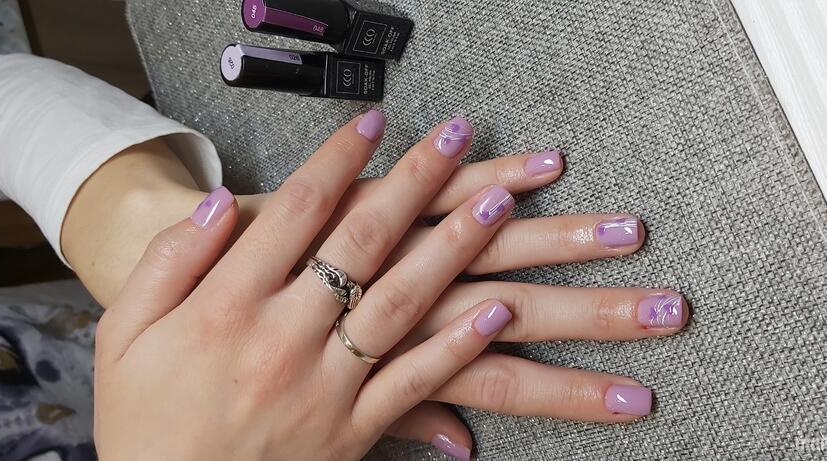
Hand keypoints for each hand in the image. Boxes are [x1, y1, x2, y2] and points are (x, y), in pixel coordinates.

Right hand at [95, 112, 528, 459]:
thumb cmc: (144, 423)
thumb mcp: (124, 336)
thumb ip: (170, 263)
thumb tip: (221, 204)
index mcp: (226, 307)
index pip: (296, 211)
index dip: (338, 159)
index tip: (371, 122)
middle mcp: (284, 338)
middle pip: (362, 242)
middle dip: (415, 181)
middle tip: (453, 136)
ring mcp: (325, 386)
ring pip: (402, 302)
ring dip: (456, 249)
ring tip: (499, 206)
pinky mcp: (352, 431)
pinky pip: (414, 384)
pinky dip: (459, 349)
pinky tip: (496, 312)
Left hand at [227, 119, 686, 454]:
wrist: (156, 289)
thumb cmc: (223, 360)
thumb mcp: (312, 420)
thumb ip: (386, 418)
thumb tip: (461, 444)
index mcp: (379, 364)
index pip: (491, 383)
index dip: (567, 391)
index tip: (635, 398)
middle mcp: (391, 311)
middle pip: (511, 313)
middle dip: (593, 313)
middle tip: (670, 311)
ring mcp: (382, 255)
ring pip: (481, 246)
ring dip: (557, 236)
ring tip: (628, 233)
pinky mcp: (360, 208)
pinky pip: (430, 196)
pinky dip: (485, 177)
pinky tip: (538, 171)